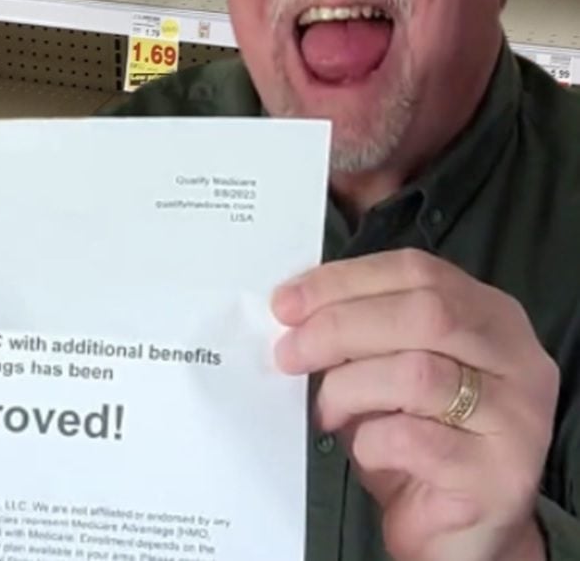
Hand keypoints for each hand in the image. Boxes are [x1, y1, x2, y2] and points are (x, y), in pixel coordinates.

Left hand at [273, 249, 557, 560]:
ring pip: (418, 373)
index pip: (415, 271)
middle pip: (423, 313)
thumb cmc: (417, 436)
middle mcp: (514, 356)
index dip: (344, 280)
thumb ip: (362, 328)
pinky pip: (416, 439)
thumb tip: (291, 308)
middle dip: (339, 327)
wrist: (459, 531)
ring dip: (349, 388)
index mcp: (488, 313)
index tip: (286, 302)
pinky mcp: (501, 475)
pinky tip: (363, 450)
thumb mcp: (390, 366)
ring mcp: (517, 415)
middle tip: (289, 353)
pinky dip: (371, 440)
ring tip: (326, 411)